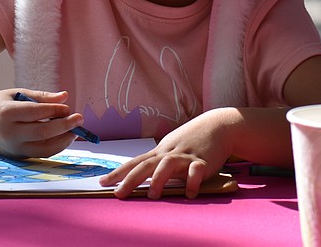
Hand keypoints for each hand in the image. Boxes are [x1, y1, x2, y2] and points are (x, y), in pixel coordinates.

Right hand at [0, 89, 81, 157]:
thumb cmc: (0, 105)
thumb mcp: (17, 94)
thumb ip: (41, 96)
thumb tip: (65, 97)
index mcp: (7, 113)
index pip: (35, 113)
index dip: (54, 111)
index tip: (68, 108)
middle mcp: (9, 133)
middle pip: (41, 132)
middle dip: (64, 126)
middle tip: (79, 118)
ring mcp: (13, 147)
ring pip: (44, 148)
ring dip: (63, 140)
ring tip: (75, 130)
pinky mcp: (18, 156)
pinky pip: (41, 154)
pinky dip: (56, 147)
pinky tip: (65, 137)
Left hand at [99, 109, 234, 198]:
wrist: (218, 126)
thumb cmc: (191, 139)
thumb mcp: (171, 149)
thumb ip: (158, 162)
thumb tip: (139, 177)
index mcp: (160, 152)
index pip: (135, 162)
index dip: (118, 172)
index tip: (102, 182)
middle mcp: (169, 153)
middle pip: (146, 165)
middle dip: (130, 180)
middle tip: (118, 193)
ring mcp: (186, 156)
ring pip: (168, 165)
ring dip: (158, 180)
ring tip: (152, 195)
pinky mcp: (204, 161)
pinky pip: (196, 171)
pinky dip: (192, 181)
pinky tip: (189, 193)